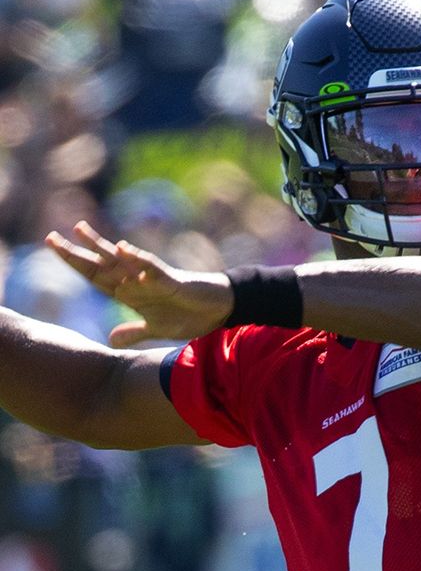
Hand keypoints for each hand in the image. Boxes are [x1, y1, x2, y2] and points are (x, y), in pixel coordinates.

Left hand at [45, 222, 233, 346]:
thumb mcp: (157, 329)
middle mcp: (136, 281)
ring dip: (101, 246)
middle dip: (76, 252)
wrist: (220, 311)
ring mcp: (152, 279)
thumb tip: (110, 340)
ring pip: (121, 260)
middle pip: (100, 265)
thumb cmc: (190, 315)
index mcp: (130, 292)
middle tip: (50, 238)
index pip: (95, 276)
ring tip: (80, 230)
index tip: (54, 247)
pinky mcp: (171, 280)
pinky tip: (123, 248)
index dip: (74, 263)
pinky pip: (151, 267)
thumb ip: (134, 332)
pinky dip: (137, 258)